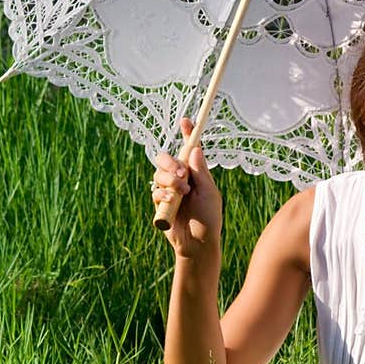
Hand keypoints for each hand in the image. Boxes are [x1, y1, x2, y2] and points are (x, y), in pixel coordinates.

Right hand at [152, 118, 222, 260]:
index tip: (186, 120)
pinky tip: (172, 201)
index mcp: (195, 172)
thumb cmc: (209, 217)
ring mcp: (168, 189)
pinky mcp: (160, 202)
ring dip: (170, 181)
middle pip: (165, 158)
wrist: (197, 242)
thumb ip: (201, 172)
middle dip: (170, 163)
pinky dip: (163, 194)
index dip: (187, 133)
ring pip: (158, 173)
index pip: (189, 148)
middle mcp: (180, 177)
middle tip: (182, 174)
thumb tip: (196, 148)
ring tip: (182, 192)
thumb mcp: (209, 193)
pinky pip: (155, 191)